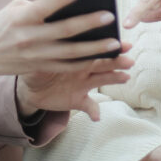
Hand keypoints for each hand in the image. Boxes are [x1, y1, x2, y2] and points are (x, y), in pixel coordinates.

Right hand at [0, 0, 127, 86]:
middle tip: (110, 16)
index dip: (59, 0)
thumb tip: (67, 0)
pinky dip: (86, 62)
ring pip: (71, 53)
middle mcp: (29, 38)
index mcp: (21, 18)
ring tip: (115, 42)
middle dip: (89, 24)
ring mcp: (36, 56)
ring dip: (95, 48)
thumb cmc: (1, 25)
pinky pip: (67, 66)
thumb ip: (39, 5)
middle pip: (63, 31)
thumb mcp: (14, 9)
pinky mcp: (40, 67)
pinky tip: (102, 57)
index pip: (42, 8)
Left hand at [17, 44, 133, 120]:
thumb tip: (47, 43)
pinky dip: (94, 111)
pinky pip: (89, 106)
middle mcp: (84, 68)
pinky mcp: (78, 100)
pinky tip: (97, 117)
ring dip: (114, 79)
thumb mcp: (38, 58)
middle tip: (129, 60)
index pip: (94, 48)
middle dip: (117, 61)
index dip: (108, 46)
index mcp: (76, 55)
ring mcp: (83, 84)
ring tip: (125, 77)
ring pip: (102, 80)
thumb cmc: (36, 66)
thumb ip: (45, 52)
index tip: (122, 43)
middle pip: (103, 63)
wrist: (31, 87)